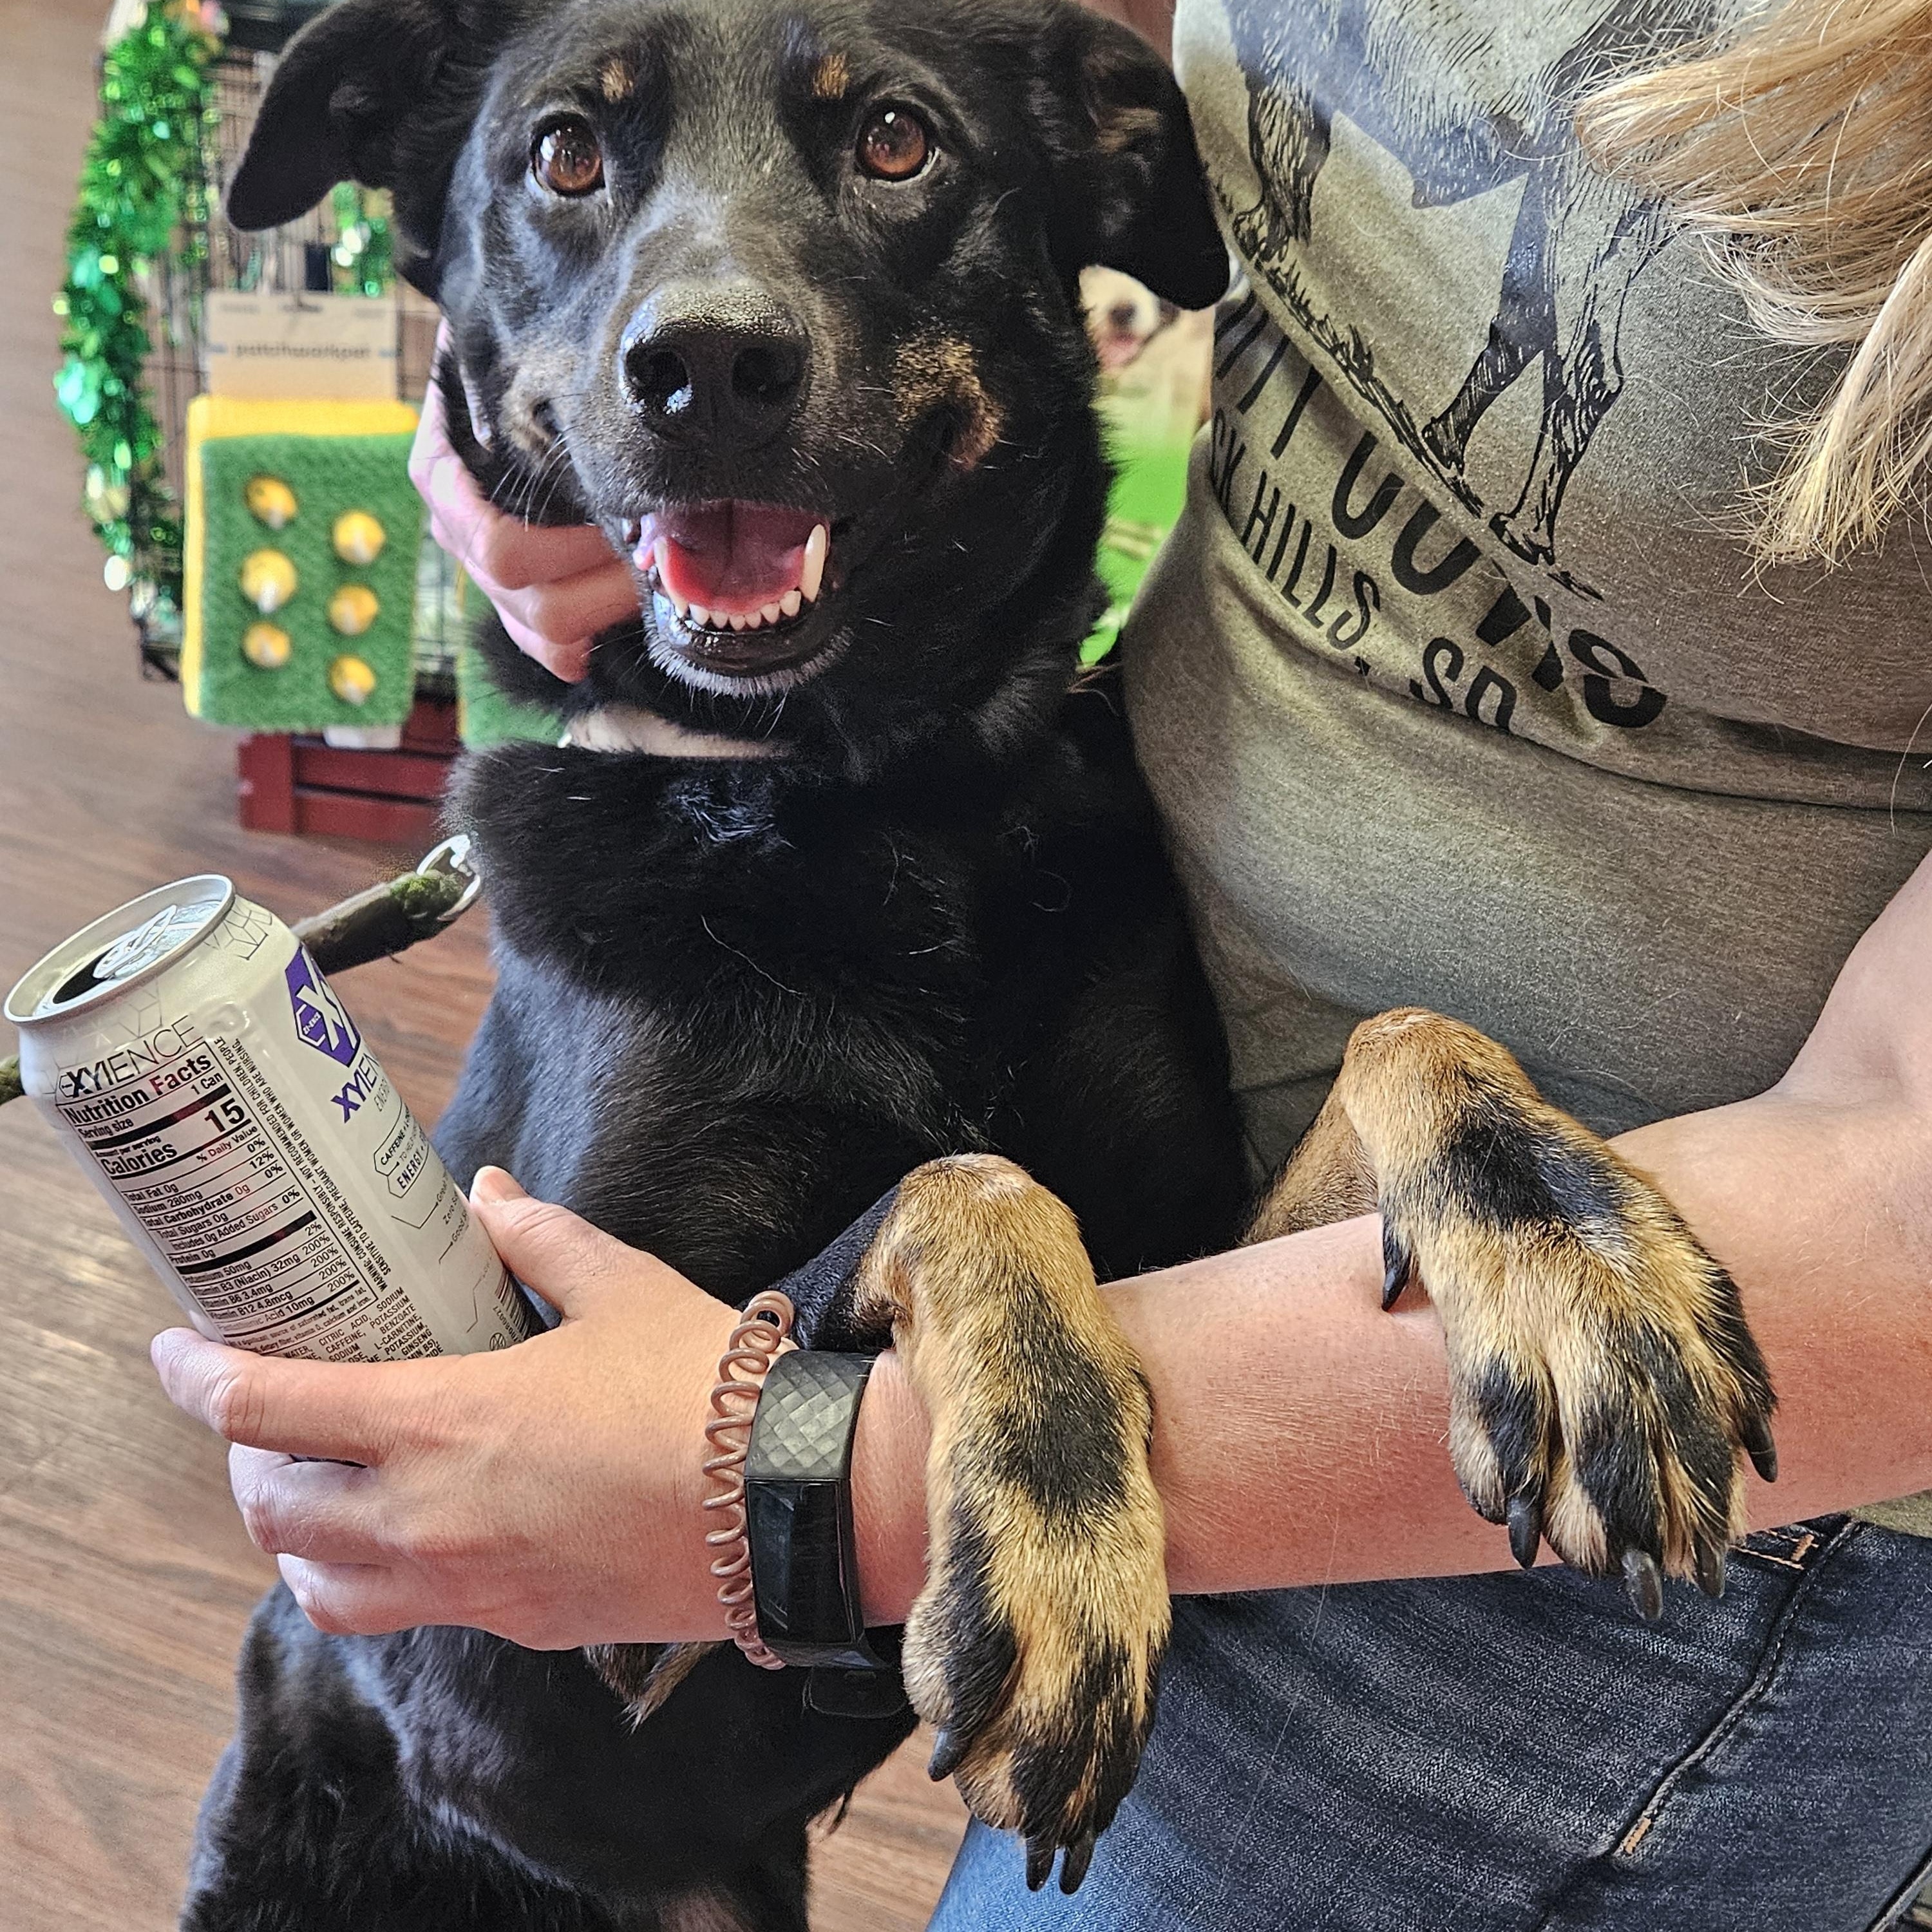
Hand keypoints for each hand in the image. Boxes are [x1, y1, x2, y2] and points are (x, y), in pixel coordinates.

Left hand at [149, 1169, 740, 1647]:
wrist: (785, 1503)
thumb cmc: (702, 1387)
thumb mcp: (617, 1287)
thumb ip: (536, 1238)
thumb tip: (485, 1193)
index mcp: (442, 1421)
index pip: (268, 1409)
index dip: (197, 1379)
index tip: (171, 1353)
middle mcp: (430, 1517)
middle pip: (271, 1512)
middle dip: (242, 1465)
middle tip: (264, 1421)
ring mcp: (469, 1584)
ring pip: (319, 1587)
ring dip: (293, 1540)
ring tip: (319, 1490)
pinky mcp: (514, 1623)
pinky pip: (403, 1613)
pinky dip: (372, 1578)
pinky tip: (415, 1529)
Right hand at [409, 324, 638, 683]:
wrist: (495, 384)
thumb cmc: (506, 370)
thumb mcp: (500, 357)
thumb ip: (509, 367)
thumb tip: (554, 356)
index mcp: (442, 477)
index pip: (499, 545)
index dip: (570, 547)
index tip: (621, 518)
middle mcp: (455, 532)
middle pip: (525, 595)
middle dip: (599, 579)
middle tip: (654, 551)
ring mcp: (482, 574)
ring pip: (543, 628)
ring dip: (603, 609)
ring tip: (649, 577)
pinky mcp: (512, 601)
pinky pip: (541, 646)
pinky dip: (577, 647)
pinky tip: (606, 634)